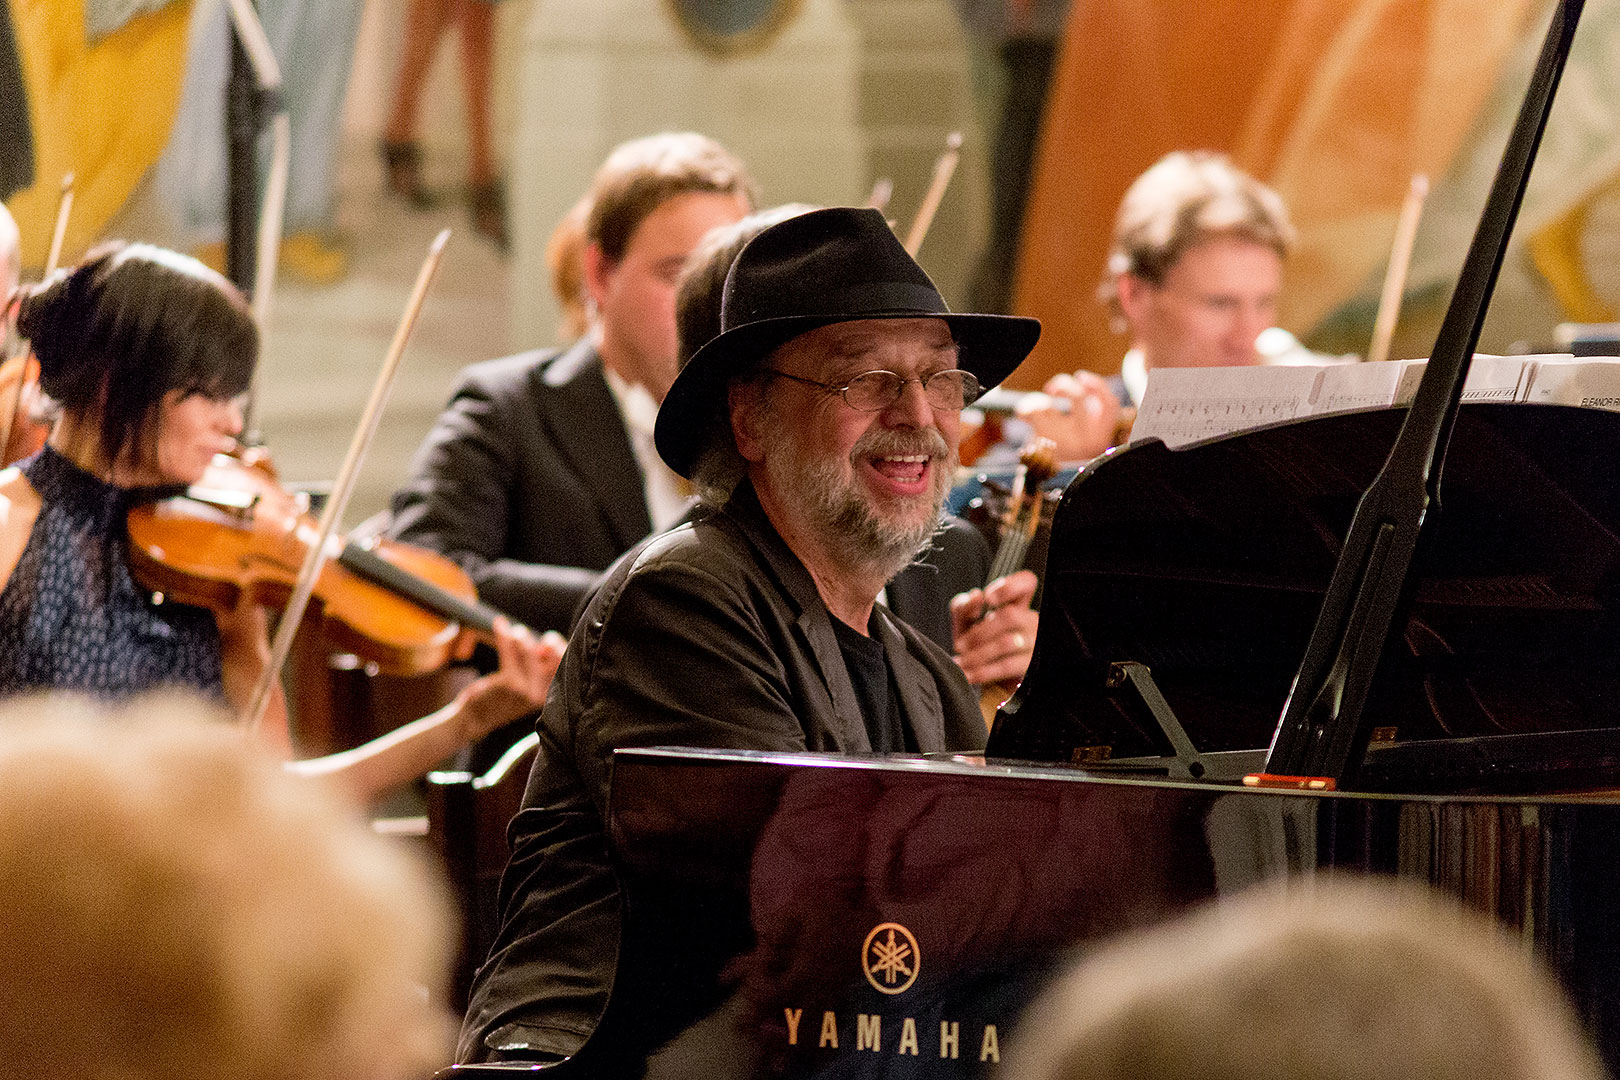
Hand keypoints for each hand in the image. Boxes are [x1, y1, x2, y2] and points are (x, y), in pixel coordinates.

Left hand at [454, 617, 565, 741]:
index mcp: (550, 697)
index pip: (566, 667)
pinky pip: (510, 650)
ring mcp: (527, 690)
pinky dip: (504, 635)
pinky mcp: (510, 684)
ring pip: (529, 650)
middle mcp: (542, 695)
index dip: (561, 649)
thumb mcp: (526, 687)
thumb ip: (539, 668)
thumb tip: (548, 643)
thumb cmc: (501, 698)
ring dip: (520, 636)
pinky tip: (500, 625)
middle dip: (548, 641)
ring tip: (514, 633)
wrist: (475, 719)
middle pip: (551, 655)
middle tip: (535, 637)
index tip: (549, 642)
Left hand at [949, 570, 1037, 685]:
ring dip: (978, 654)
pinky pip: (1007, 665)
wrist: (994, 681)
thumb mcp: (967, 624)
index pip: (1026, 582)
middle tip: (959, 645)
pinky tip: (969, 675)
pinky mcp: (1031, 665)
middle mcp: (1029, 620)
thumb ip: (965, 607)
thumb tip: (975, 596)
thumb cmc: (981, 645)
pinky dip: (983, 672)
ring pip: (1007, 642)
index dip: (1009, 586)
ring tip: (961, 662)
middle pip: (1009, 616)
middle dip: (979, 632)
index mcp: (1017, 604)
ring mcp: (1034, 642)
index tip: (987, 598)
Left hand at [1015, 370, 1122, 461]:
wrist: (1052, 485)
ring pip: (1046, 408)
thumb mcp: (1091, 440)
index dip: (1096, 385)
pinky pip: (1030, 416)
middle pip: (1078, 398)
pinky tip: (1025, 414)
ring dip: (1039, 402)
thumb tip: (1083, 383)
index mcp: (1102, 437)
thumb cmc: (1073, 457)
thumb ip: (1095, 416)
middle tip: (1053, 389)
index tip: (1081, 377)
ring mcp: (1062, 442)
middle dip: (1063, 385)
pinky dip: (1025, 409)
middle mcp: (1085, 440)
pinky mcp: (1042, 444)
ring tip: (1039, 406)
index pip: (1109, 406)